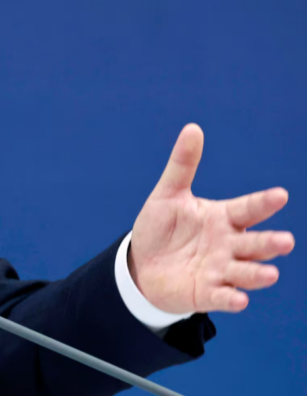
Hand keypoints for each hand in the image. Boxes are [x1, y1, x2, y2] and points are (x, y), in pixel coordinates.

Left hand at [129, 124, 294, 313]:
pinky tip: (239, 299)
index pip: (248, 209)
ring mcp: (220, 270)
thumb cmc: (162, 227)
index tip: (280, 196)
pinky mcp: (207, 293)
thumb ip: (183, 165)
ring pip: (245, 272)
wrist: (142, 264)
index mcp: (223, 218)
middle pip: (254, 243)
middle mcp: (228, 245)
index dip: (263, 203)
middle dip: (269, 243)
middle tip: (285, 241)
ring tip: (270, 273)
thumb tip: (193, 128)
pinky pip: (223, 297)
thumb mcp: (168, 194)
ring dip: (257, 274)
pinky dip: (232, 298)